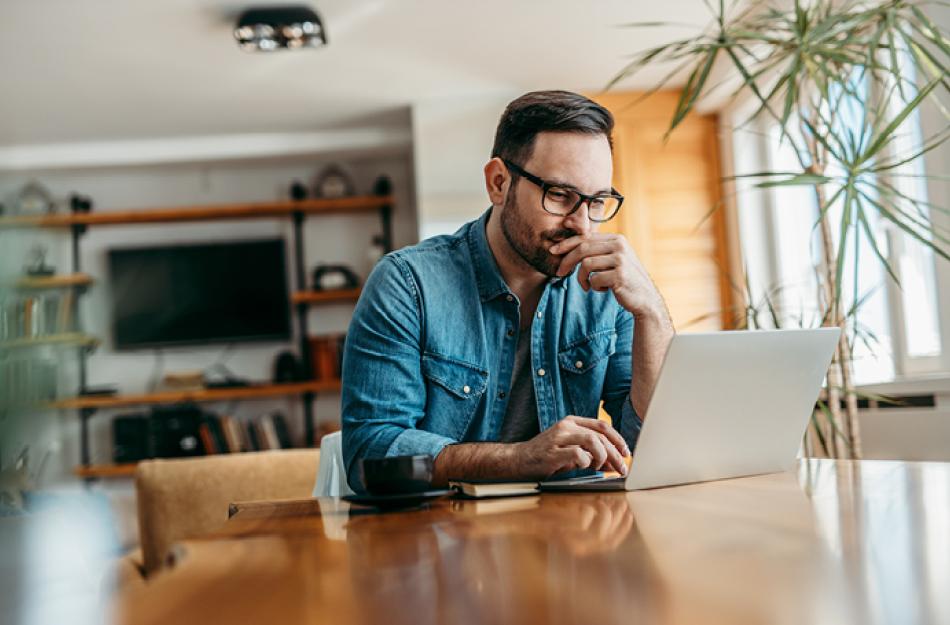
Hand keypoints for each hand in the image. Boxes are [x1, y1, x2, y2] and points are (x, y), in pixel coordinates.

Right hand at [515, 416, 629, 478]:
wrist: (518, 461)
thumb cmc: (545, 457)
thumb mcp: (572, 454)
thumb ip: (592, 456)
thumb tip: (613, 464)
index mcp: (571, 422)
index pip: (602, 426)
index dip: (618, 439)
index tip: (626, 453)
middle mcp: (566, 427)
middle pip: (600, 436)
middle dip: (615, 454)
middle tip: (622, 468)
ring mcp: (558, 438)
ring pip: (592, 441)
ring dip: (602, 456)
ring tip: (600, 467)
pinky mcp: (552, 452)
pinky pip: (578, 454)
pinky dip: (587, 463)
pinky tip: (584, 467)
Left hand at [550, 233, 667, 320]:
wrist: (645, 298)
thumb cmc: (624, 280)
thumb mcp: (613, 260)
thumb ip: (597, 251)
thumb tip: (568, 246)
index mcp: (617, 239)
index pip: (586, 237)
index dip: (567, 244)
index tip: (553, 251)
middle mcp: (619, 245)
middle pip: (583, 249)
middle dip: (567, 261)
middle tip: (559, 273)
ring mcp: (621, 259)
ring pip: (586, 264)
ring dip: (582, 278)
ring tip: (589, 286)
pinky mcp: (619, 275)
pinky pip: (594, 279)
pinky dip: (594, 287)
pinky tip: (604, 290)